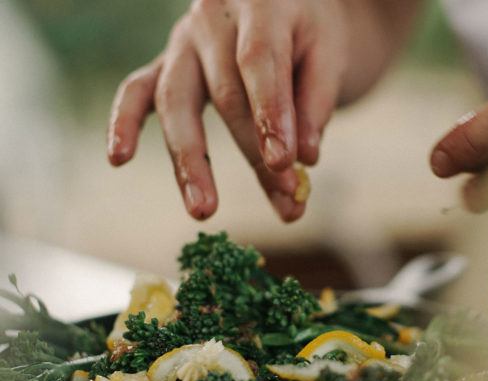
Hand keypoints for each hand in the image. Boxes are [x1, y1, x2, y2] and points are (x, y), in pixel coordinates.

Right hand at [107, 0, 352, 221]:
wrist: (282, 2)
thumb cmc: (308, 32)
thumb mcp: (328, 54)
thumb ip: (315, 104)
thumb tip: (304, 159)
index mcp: (260, 2)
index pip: (260, 62)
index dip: (271, 116)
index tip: (286, 165)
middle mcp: (212, 18)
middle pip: (225, 93)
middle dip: (253, 153)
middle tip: (284, 199)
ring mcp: (182, 41)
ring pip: (175, 100)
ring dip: (189, 160)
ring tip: (202, 210)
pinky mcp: (166, 63)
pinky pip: (137, 90)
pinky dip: (125, 123)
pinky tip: (118, 158)